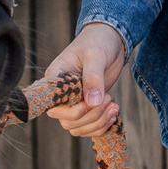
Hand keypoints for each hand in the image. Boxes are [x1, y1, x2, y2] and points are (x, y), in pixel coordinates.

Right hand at [42, 23, 127, 137]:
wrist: (111, 39)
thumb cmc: (98, 41)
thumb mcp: (95, 55)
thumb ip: (93, 78)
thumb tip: (92, 103)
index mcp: (55, 79)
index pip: (53, 106)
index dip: (71, 111)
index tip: (89, 101)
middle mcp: (61, 94)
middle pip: (67, 121)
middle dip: (91, 117)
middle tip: (109, 99)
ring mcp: (74, 102)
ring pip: (78, 128)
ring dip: (98, 123)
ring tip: (114, 107)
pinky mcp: (88, 107)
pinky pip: (89, 127)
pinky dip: (102, 126)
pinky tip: (114, 113)